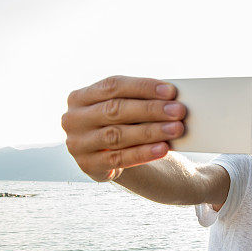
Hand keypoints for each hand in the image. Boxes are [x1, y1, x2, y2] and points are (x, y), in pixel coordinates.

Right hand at [61, 76, 185, 181]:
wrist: (104, 157)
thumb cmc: (118, 125)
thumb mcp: (120, 109)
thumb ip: (137, 100)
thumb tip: (170, 98)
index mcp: (80, 97)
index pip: (113, 85)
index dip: (143, 87)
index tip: (170, 91)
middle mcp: (73, 119)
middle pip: (115, 109)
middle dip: (150, 109)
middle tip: (178, 111)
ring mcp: (77, 143)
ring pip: (117, 135)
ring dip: (150, 132)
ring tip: (176, 129)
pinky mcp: (87, 165)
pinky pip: (118, 159)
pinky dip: (143, 153)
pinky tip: (162, 149)